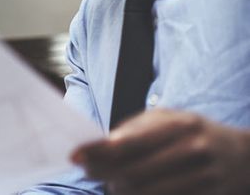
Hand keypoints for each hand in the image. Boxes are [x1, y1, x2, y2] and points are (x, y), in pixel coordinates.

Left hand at [72, 108, 249, 194]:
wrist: (244, 157)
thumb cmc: (193, 133)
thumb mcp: (169, 119)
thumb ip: (134, 129)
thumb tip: (98, 146)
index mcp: (180, 125)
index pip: (129, 143)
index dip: (97, 152)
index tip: (74, 156)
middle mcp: (193, 150)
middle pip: (134, 173)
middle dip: (105, 176)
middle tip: (89, 172)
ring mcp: (204, 177)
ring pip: (146, 193)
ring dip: (120, 191)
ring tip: (112, 183)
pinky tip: (132, 192)